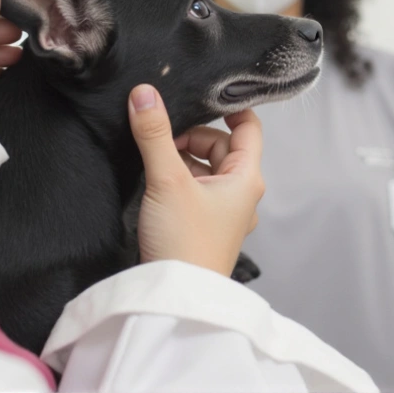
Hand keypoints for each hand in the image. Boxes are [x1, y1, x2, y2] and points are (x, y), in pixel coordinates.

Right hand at [128, 84, 263, 275]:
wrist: (176, 298)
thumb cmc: (184, 245)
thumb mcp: (167, 180)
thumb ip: (154, 134)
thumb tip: (144, 94)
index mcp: (246, 178)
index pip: (248, 126)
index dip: (228, 107)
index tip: (201, 97)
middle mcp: (241, 193)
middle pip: (222, 145)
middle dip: (191, 137)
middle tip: (161, 140)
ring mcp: (225, 212)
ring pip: (206, 168)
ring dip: (181, 159)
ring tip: (155, 164)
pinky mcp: (206, 226)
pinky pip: (196, 190)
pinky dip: (178, 180)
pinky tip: (156, 185)